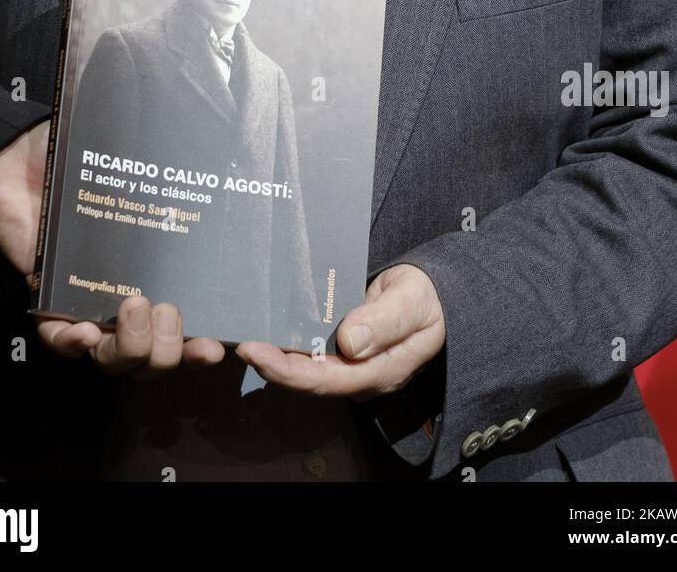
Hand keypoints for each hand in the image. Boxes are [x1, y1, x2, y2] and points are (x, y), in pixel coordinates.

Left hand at [0, 122, 227, 376]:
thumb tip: (211, 136)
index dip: (200, 346)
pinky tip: (84, 329)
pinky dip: (73, 343)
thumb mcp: (133, 159)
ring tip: (134, 309)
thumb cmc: (85, 158)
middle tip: (171, 311)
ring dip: (131, 347)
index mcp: (154, 274)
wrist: (23, 157)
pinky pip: (58, 341)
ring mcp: (86, 304)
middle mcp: (125, 298)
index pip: (184, 328)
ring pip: (111, 357)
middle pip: (151, 356)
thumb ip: (165, 156)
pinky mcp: (45, 302)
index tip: (218, 343)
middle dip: (169, 349)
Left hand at [235, 263, 445, 398]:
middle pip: (309, 379)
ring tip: (245, 336)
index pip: (326, 380)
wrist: (436, 296)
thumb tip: (349, 343)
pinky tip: (269, 327)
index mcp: (380, 371)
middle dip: (272, 365)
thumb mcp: (413, 303)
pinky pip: (313, 351)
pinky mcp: (345, 348)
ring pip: (307, 367)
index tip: (255, 353)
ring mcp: (353, 363)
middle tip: (240, 344)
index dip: (287, 371)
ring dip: (276, 355)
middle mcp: (361, 374)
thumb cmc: (427, 298)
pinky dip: (289, 342)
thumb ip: (385, 322)